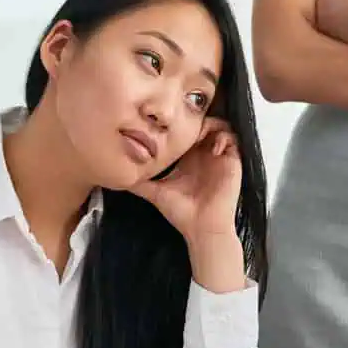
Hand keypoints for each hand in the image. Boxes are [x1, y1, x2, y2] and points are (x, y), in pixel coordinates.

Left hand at [131, 120, 244, 257]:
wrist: (202, 228)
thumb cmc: (180, 212)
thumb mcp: (155, 193)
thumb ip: (139, 183)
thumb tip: (115, 177)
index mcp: (187, 159)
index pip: (185, 132)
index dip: (180, 124)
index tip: (169, 123)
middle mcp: (203, 155)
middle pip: (202, 125)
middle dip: (196, 120)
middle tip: (187, 124)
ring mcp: (218, 157)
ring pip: (219, 127)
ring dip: (211, 125)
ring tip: (201, 133)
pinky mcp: (232, 161)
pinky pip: (233, 139)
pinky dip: (224, 137)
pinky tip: (214, 148)